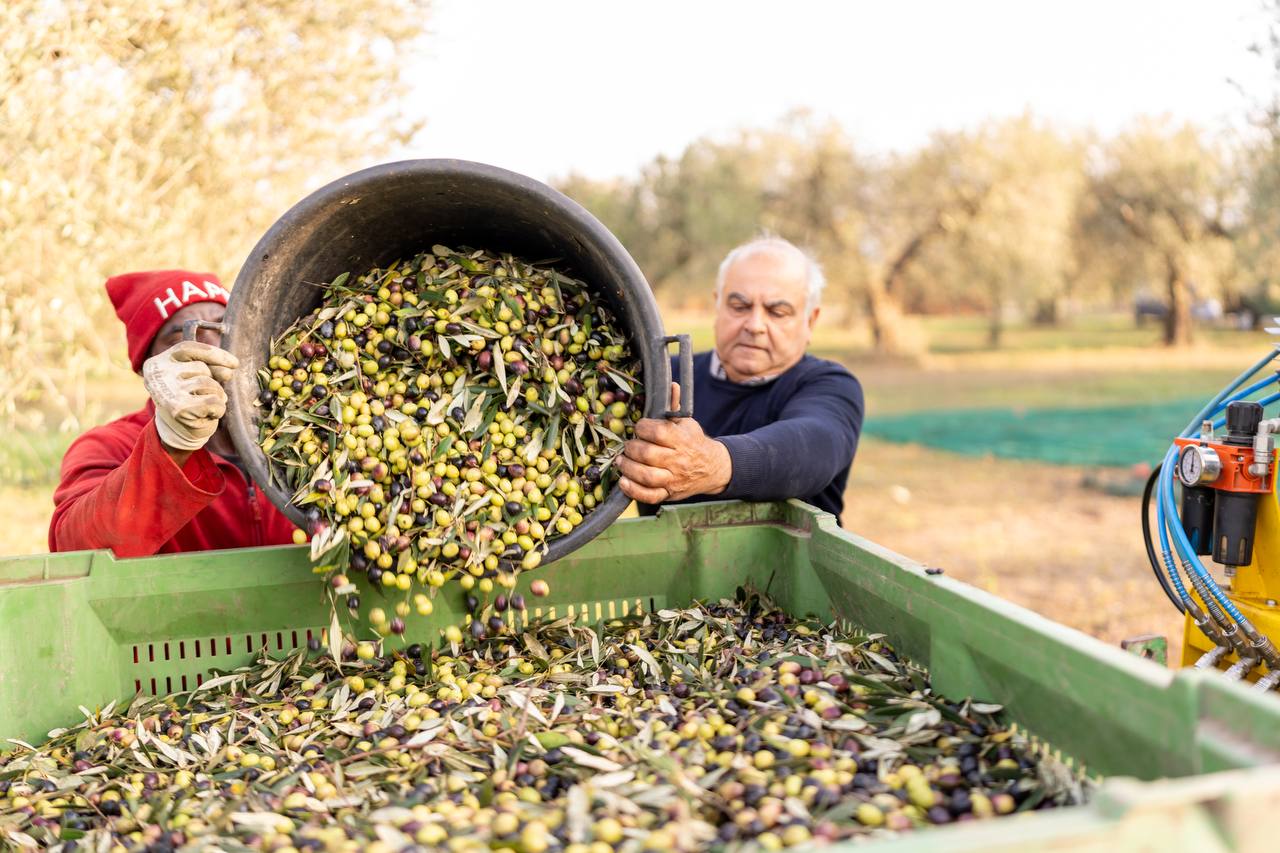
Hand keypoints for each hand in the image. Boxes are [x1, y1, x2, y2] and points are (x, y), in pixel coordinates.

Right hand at [142, 341, 238, 454]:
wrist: (179, 432)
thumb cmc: (189, 399)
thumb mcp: (195, 377)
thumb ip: (210, 367)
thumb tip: (228, 370)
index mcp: (156, 363)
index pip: (188, 348)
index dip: (214, 353)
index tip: (235, 363)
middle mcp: (158, 375)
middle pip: (201, 367)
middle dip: (213, 380)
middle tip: (204, 394)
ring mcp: (167, 392)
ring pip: (209, 384)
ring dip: (216, 395)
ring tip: (205, 404)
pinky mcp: (179, 409)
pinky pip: (214, 401)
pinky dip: (219, 409)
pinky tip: (209, 414)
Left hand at [617, 384, 731, 503]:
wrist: (712, 468)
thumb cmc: (694, 442)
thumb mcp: (687, 423)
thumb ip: (674, 407)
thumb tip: (671, 385)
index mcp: (682, 439)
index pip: (658, 432)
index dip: (643, 428)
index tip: (639, 427)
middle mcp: (678, 460)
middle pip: (648, 454)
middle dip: (632, 448)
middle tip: (627, 445)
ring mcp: (673, 479)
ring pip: (646, 476)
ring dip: (628, 468)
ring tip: (621, 461)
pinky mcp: (669, 493)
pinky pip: (649, 496)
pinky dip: (633, 490)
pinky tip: (624, 481)